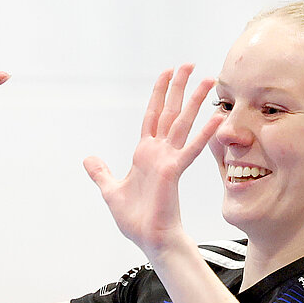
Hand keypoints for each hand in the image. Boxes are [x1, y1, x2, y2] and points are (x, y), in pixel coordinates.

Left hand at [83, 65, 223, 255]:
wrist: (149, 238)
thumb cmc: (136, 218)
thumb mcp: (111, 190)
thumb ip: (101, 172)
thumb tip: (88, 159)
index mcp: (145, 154)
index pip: (152, 116)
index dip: (158, 94)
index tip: (167, 73)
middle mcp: (159, 152)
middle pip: (169, 112)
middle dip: (179, 88)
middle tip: (190, 64)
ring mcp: (168, 160)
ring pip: (182, 124)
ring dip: (195, 102)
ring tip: (208, 80)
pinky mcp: (173, 171)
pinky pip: (190, 149)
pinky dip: (202, 135)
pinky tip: (215, 119)